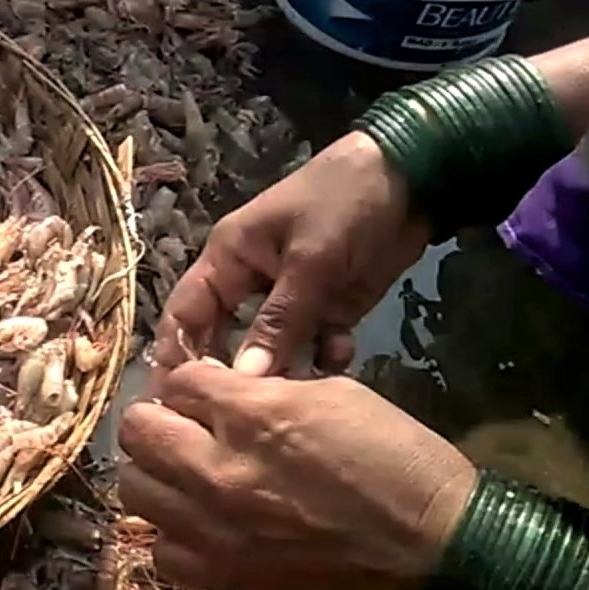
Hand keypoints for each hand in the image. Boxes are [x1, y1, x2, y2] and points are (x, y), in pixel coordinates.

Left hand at [117, 360, 476, 589]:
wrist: (436, 549)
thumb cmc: (397, 460)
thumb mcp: (336, 395)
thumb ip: (266, 391)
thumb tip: (222, 390)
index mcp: (253, 416)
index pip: (178, 381)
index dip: (192, 382)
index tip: (206, 392)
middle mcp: (217, 470)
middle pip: (137, 431)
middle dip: (158, 419)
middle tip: (185, 427)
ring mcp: (213, 530)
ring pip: (134, 489)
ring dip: (156, 473)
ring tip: (187, 474)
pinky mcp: (224, 577)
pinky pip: (162, 550)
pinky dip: (173, 533)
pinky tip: (202, 524)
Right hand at [151, 132, 427, 382]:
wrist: (412, 177)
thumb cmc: (342, 204)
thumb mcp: (308, 261)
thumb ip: (277, 322)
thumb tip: (242, 380)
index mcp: (228, 258)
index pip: (185, 312)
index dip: (176, 354)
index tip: (178, 400)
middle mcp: (249, 282)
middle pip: (222, 336)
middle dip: (228, 372)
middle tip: (235, 412)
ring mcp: (288, 297)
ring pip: (269, 347)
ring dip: (281, 370)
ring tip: (291, 397)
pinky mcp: (326, 308)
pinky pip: (313, 344)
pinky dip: (323, 355)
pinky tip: (339, 356)